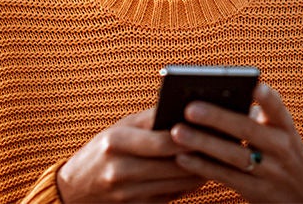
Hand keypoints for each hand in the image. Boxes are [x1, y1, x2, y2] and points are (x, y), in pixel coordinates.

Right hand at [56, 108, 205, 202]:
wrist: (74, 190)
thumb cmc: (102, 149)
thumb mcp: (120, 127)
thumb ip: (151, 118)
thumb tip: (187, 107)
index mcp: (116, 143)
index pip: (162, 141)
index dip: (190, 136)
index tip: (214, 127)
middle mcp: (120, 170)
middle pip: (175, 165)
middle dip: (203, 153)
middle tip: (228, 141)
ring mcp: (128, 194)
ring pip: (179, 183)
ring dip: (202, 169)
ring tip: (220, 154)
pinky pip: (172, 196)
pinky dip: (188, 183)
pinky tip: (201, 171)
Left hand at [169, 83, 302, 202]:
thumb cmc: (283, 156)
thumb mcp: (281, 135)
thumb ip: (257, 118)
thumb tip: (214, 98)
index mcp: (286, 128)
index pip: (277, 108)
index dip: (266, 98)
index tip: (253, 85)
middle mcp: (281, 148)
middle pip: (247, 130)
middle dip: (217, 118)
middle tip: (190, 108)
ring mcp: (271, 172)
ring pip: (233, 155)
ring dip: (203, 143)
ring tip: (177, 131)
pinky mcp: (257, 192)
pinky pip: (226, 177)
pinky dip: (203, 166)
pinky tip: (182, 157)